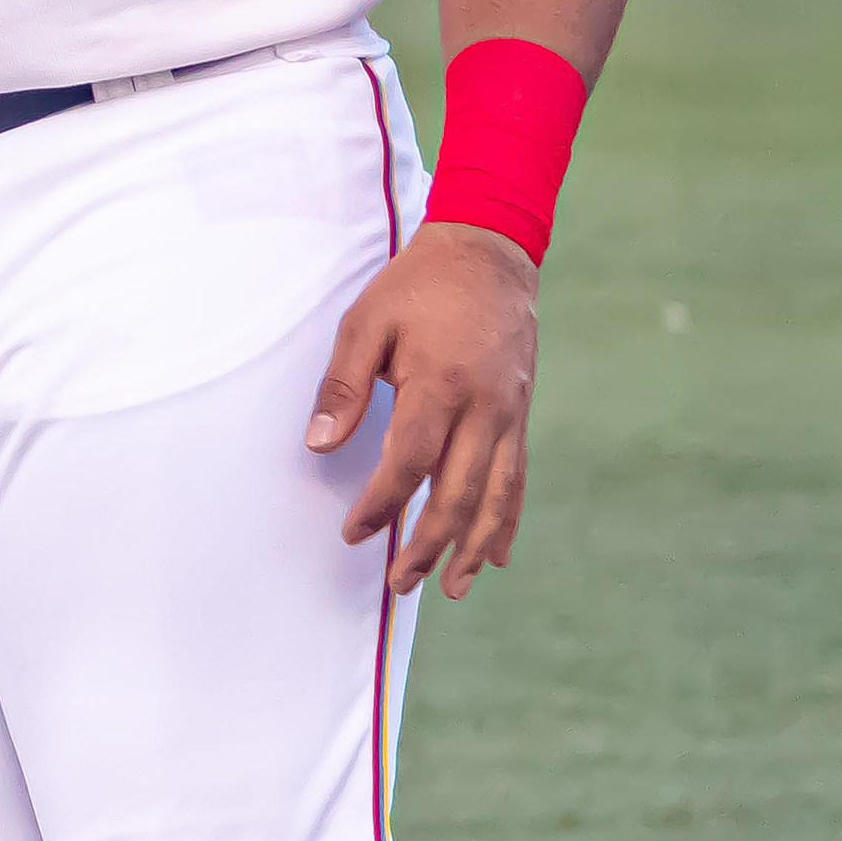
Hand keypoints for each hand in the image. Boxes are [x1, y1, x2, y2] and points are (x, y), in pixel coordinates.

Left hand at [306, 223, 538, 600]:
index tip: (354, 532)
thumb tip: (319, 444)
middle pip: (457, 493)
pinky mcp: (521, 414)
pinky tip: (496, 556)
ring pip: (494, 496)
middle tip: (400, 583)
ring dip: (471, 547)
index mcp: (439, 382)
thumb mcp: (368, 321)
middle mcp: (483, 406)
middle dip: (428, 545)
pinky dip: (507, 520)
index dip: (381, 504)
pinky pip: (516, 477)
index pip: (409, 462)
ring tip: (451, 588)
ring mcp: (509, 413)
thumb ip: (344, 385)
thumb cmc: (419, 285)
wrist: (489, 252)